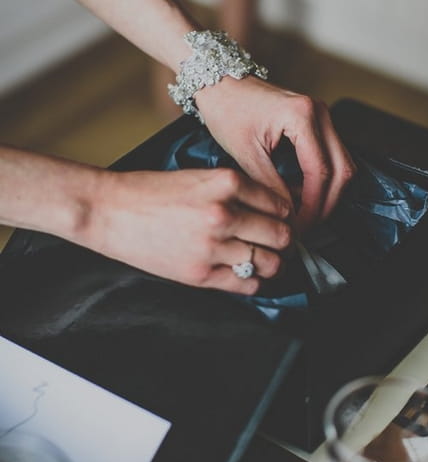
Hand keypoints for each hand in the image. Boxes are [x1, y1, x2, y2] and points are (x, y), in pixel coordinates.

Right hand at [85, 167, 291, 291]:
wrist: (108, 210)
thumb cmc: (148, 192)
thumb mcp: (199, 176)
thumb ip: (234, 191)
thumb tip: (268, 209)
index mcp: (226, 183)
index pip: (279, 204)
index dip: (285, 215)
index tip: (283, 221)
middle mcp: (224, 213)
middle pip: (281, 234)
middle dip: (285, 241)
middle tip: (281, 243)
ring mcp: (213, 246)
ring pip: (270, 262)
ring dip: (274, 264)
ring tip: (269, 261)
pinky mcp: (200, 274)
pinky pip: (247, 284)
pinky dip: (255, 283)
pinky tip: (248, 276)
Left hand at [195, 77, 355, 231]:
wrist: (220, 82)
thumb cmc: (227, 110)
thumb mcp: (245, 154)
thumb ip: (270, 186)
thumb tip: (287, 217)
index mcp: (302, 116)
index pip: (321, 172)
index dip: (313, 206)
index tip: (299, 227)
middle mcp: (320, 113)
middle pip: (343, 170)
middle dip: (327, 204)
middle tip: (306, 227)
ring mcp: (323, 116)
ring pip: (342, 165)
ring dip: (327, 194)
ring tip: (303, 213)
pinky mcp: (318, 122)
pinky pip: (332, 157)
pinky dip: (321, 180)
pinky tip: (301, 195)